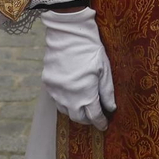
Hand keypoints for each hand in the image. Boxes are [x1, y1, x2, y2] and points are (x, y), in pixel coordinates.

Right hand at [41, 7, 114, 128]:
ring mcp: (56, 90)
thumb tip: (110, 108)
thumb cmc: (90, 49)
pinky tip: (72, 96)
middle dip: (88, 119)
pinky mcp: (48, 83)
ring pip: (65, 110)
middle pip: (78, 117)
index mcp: (85, 93)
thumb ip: (107, 92)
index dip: (100, 122)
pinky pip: (56, 99)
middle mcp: (68, 96)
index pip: (94, 116)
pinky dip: (65, 102)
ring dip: (75, 111)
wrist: (68, 33)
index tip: (104, 125)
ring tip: (83, 107)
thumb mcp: (104, 70)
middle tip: (95, 116)